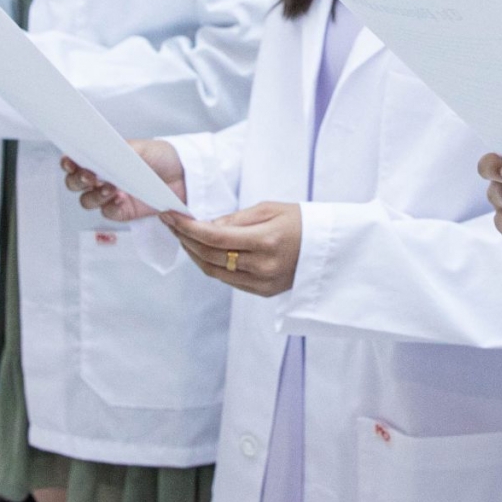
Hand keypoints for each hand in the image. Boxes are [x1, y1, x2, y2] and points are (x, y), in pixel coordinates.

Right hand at [59, 140, 186, 222]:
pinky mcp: (123, 211)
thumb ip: (117, 150)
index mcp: (102, 158)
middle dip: (78, 180)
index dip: (68, 162)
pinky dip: (110, 206)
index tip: (70, 161)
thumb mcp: (139, 147)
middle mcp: (102, 177)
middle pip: (75, 183)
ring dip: (94, 195)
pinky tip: (121, 199)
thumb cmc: (162, 156)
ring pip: (87, 200)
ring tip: (111, 188)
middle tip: (90, 176)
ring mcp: (111, 196)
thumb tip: (97, 152)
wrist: (185, 174)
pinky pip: (108, 212)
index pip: (76, 161)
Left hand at [168, 202, 300, 295]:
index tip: (170, 215)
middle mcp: (263, 266)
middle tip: (171, 223)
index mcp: (266, 241)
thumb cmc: (302, 221)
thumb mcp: (270, 209)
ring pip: (214, 272)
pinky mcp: (263, 293)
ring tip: (182, 236)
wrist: (331, 249)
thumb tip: (208, 226)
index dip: (188, 227)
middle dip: (185, 239)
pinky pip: (228, 280)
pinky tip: (202, 251)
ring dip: (194, 254)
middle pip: (210, 256)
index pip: (215, 237)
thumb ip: (236, 218)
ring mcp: (262, 283)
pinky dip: (210, 266)